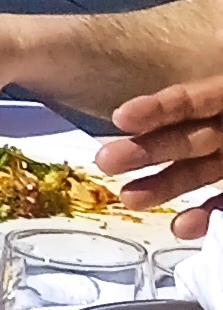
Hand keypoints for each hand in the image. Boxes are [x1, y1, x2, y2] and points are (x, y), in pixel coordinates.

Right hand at [96, 78, 222, 235]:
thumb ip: (164, 89)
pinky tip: (180, 228)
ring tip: (129, 198)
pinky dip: (204, 216)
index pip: (188, 101)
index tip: (121, 118)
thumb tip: (107, 82)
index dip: (155, 109)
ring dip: (163, 185)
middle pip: (184, 138)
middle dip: (144, 150)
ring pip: (197, 171)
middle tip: (104, 162)